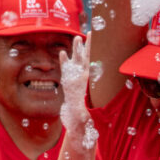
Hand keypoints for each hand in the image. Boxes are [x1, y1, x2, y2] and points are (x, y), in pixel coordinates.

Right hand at [59, 33, 98, 152]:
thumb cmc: (81, 123)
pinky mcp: (68, 86)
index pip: (90, 65)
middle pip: (85, 59)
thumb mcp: (82, 119)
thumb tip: (84, 117)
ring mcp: (75, 82)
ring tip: (78, 37)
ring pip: (76, 63)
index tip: (95, 42)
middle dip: (87, 46)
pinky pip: (66, 71)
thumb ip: (82, 116)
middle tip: (90, 32)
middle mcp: (81, 81)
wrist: (76, 127)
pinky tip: (63, 53)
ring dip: (77, 50)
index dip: (93, 53)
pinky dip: (64, 62)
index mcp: (86, 84)